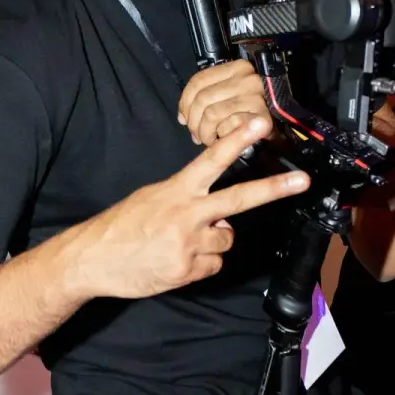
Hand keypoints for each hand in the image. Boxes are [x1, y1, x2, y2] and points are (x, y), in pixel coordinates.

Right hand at [69, 117, 307, 299]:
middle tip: (302, 181)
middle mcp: (186, 215)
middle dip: (274, 190)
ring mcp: (188, 244)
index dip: (238, 140)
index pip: (212, 160)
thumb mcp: (152, 199)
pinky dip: (201, 265)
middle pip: (238, 200)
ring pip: (226, 241)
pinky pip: (214, 265)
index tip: (260, 125)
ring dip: (213, 243)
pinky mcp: (187, 270)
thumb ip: (188, 199)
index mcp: (176, 191)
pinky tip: (177, 261)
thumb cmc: (121, 227)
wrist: (92, 259)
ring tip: (181, 244)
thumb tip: (219, 216)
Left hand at [178, 57, 271, 145]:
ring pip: (212, 113)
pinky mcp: (262, 117)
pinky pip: (229, 126)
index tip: (184, 117)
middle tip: (198, 134)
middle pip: (203, 98)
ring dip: (206, 132)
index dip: (186, 102)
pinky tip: (226, 138)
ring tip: (211, 139)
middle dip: (195, 122)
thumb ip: (204, 98)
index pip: (199, 80)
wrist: (282, 134)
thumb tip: (183, 115)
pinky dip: (223, 136)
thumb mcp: (226, 98)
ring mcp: (258, 97)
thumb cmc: (248, 115)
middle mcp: (250, 78)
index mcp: (239, 67)